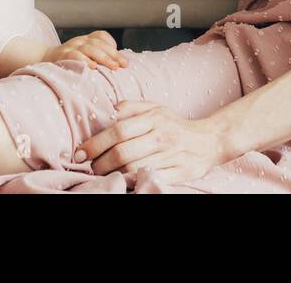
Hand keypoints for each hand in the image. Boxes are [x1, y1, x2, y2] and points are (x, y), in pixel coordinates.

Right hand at [44, 30, 127, 70]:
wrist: (42, 59)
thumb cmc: (67, 60)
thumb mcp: (81, 54)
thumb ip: (95, 57)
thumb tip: (115, 67)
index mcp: (85, 39)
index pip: (101, 36)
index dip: (111, 44)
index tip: (122, 58)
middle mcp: (79, 40)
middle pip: (99, 44)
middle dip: (114, 54)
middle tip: (124, 65)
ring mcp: (71, 46)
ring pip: (90, 48)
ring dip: (104, 58)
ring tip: (114, 67)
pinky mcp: (62, 54)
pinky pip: (75, 55)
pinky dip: (85, 61)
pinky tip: (93, 67)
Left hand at [75, 100, 229, 185]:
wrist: (211, 140)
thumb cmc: (176, 125)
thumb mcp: (157, 108)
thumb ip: (132, 107)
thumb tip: (108, 109)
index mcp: (154, 119)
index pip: (118, 130)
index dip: (95, 143)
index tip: (79, 153)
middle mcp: (162, 136)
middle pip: (122, 152)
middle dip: (100, 163)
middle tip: (92, 167)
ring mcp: (171, 155)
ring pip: (133, 169)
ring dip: (112, 175)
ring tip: (105, 174)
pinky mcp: (179, 172)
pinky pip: (150, 180)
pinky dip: (134, 183)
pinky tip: (125, 182)